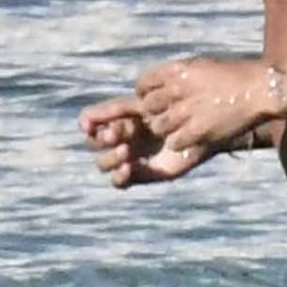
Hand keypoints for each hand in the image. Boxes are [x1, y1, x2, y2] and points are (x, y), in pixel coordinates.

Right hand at [78, 95, 209, 188]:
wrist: (203, 124)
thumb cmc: (175, 108)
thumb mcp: (144, 104)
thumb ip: (114, 110)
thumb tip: (83, 119)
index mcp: (122, 117)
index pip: (94, 123)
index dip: (89, 124)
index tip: (89, 125)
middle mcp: (124, 138)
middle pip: (96, 143)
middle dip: (102, 138)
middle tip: (116, 134)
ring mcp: (133, 157)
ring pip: (104, 164)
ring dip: (109, 158)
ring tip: (125, 150)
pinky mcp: (145, 174)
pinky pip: (121, 182)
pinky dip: (120, 176)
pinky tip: (128, 167)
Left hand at [134, 57, 282, 159]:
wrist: (260, 89)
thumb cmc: (234, 76)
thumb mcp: (201, 66)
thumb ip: (178, 75)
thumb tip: (160, 85)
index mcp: (177, 70)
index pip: (143, 84)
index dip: (146, 94)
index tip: (155, 100)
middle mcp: (177, 89)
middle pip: (148, 107)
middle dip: (155, 113)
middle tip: (168, 117)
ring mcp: (187, 111)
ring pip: (158, 127)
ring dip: (166, 130)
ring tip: (180, 129)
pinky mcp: (198, 130)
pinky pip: (174, 142)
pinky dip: (180, 142)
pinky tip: (190, 138)